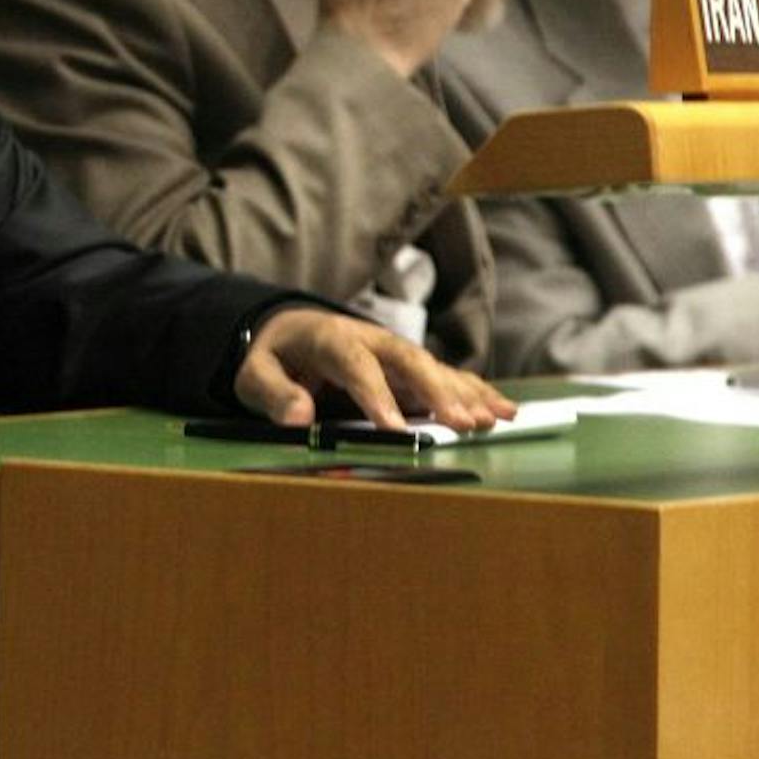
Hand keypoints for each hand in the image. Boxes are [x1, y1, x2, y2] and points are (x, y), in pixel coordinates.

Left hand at [233, 306, 515, 432]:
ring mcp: (394, 352)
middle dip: (436, 392)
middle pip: (407, 361)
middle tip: (461, 424)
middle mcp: (371, 340)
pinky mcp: (409, 368)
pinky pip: (446, 377)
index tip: (392, 427)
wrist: (289, 331)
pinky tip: (503, 411)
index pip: (355, 364)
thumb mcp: (255, 373)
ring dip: (465, 394)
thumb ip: (273, 393)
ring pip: (434, 368)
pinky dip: (475, 392)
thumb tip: (298, 417)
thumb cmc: (272, 356)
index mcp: (330, 338)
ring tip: (493, 420)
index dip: (375, 394)